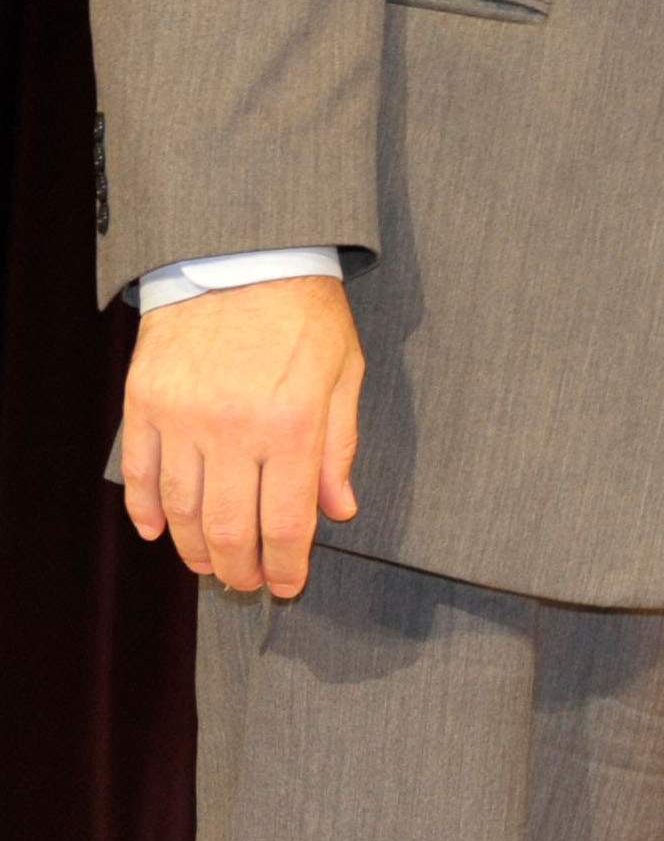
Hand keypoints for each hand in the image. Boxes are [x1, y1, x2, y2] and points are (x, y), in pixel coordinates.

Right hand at [119, 275, 363, 597]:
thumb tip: (340, 509)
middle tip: (248, 583)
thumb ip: (340, 445)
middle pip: (230, 529)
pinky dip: (149, 513)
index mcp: (292, 425)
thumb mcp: (344, 372)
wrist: (242, 254)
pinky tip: (160, 532)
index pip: (289, 521)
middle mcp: (233, 430)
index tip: (287, 586)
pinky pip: (142, 476)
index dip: (288, 565)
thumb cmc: (304, 312)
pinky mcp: (145, 405)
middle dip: (241, 568)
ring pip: (183, 512)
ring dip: (195, 549)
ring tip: (211, 564)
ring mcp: (182, 419)